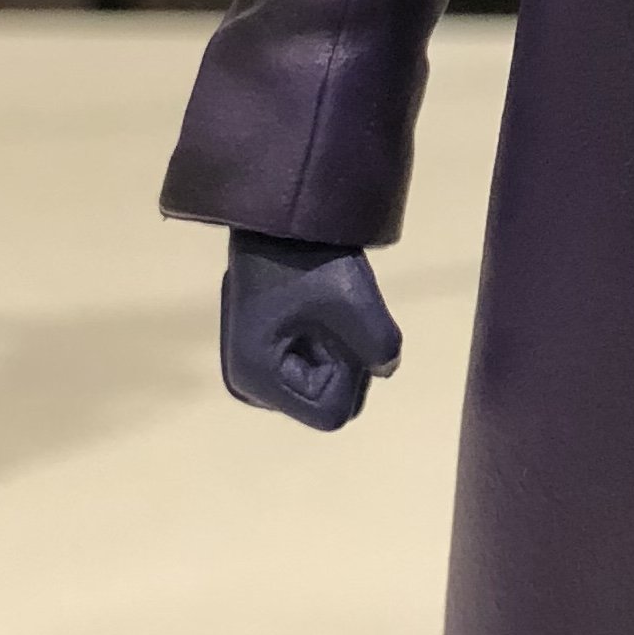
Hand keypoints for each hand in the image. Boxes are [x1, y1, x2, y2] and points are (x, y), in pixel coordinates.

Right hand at [220, 232, 401, 430]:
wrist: (276, 221)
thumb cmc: (308, 257)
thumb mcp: (353, 299)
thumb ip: (381, 345)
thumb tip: (386, 370)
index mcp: (258, 380)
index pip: (332, 413)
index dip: (351, 374)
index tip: (340, 327)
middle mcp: (248, 389)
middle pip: (327, 403)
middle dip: (345, 364)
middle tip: (335, 315)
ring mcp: (253, 378)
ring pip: (323, 388)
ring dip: (338, 354)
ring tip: (324, 310)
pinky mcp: (262, 363)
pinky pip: (312, 373)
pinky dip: (326, 348)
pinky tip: (316, 314)